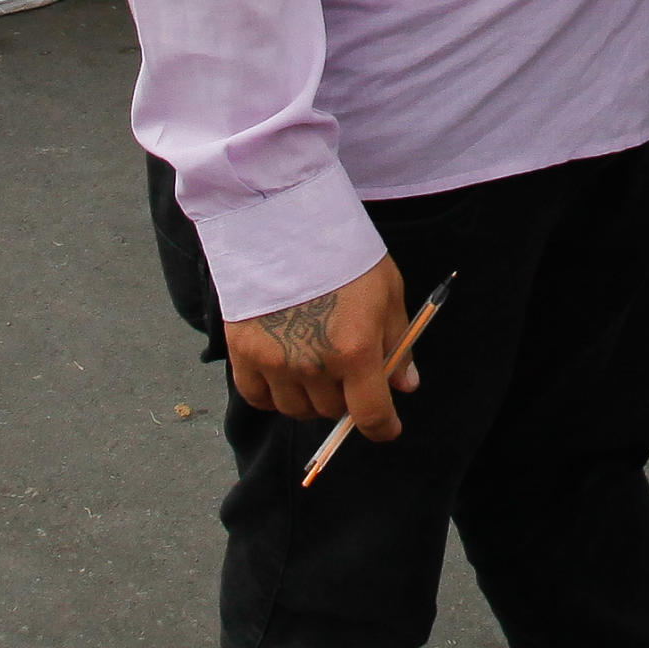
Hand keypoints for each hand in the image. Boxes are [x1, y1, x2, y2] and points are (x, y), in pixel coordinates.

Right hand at [224, 254, 419, 438]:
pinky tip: (284, 373)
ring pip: (296, 409)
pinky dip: (273, 394)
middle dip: (347, 399)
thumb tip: (405, 385)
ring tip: (316, 367)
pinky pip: (257, 397)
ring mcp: (274, 362)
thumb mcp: (387, 291)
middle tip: (349, 373)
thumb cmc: (342, 252)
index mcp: (355, 351)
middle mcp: (313, 365)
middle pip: (333, 411)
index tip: (386, 427)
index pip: (371, 415)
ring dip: (311, 398)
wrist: (282, 220)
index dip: (383, 428)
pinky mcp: (243, 353)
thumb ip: (397, 343)